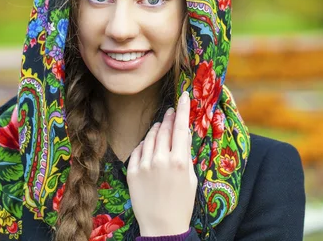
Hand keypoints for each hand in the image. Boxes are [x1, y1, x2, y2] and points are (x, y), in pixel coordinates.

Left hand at [127, 91, 196, 236]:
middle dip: (170, 117)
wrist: (161, 227)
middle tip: (173, 110)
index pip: (181, 128)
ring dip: (157, 129)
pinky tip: (150, 146)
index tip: (185, 96)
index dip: (183, 109)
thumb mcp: (191, 178)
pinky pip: (139, 149)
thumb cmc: (181, 204)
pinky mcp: (131, 171)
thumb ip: (186, 154)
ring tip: (162, 127)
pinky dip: (145, 144)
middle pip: (165, 129)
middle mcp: (160, 160)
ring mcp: (144, 165)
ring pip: (150, 136)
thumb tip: (183, 134)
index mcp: (179, 161)